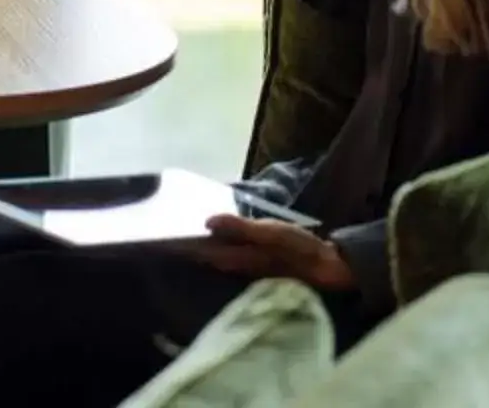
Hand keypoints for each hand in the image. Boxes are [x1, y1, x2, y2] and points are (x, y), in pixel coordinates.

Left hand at [184, 215, 353, 290]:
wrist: (327, 267)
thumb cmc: (298, 249)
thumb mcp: (271, 233)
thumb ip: (240, 228)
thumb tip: (207, 222)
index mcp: (237, 259)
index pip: (201, 253)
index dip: (182, 244)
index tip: (161, 234)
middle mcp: (237, 266)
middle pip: (206, 256)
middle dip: (188, 244)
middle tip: (168, 225)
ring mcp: (246, 267)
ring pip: (216, 255)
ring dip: (202, 244)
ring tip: (185, 225)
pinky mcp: (256, 264)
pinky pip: (229, 253)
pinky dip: (218, 244)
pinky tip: (216, 232)